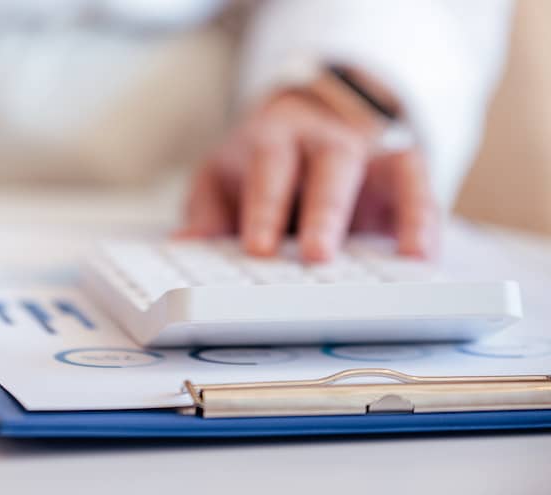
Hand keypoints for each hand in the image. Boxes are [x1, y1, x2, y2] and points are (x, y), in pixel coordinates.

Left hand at [178, 91, 438, 260]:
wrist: (302, 120)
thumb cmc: (256, 164)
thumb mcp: (219, 179)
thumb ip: (206, 212)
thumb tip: (184, 244)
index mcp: (274, 140)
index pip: (269, 169)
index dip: (265, 208)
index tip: (259, 249)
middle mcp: (325, 140)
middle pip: (329, 167)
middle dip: (326, 212)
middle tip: (319, 256)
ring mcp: (369, 154)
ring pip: (389, 171)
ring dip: (399, 213)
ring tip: (407, 257)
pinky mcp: (402, 171)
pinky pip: (423, 188)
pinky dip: (427, 220)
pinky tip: (425, 255)